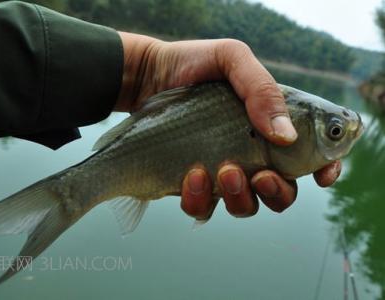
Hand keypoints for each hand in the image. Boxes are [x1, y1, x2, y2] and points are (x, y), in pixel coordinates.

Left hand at [116, 32, 341, 218]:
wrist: (148, 76)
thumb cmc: (193, 64)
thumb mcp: (231, 59)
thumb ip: (262, 89)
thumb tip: (286, 135)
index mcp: (269, 126)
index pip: (308, 156)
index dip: (323, 170)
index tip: (322, 177)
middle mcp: (250, 154)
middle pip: (281, 192)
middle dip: (277, 192)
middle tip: (259, 174)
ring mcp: (221, 172)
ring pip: (245, 207)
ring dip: (240, 198)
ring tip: (223, 171)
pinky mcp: (192, 183)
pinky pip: (203, 208)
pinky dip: (200, 200)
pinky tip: (191, 175)